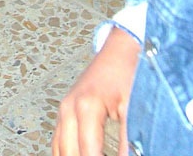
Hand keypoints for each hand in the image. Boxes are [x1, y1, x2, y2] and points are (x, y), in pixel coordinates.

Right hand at [52, 28, 139, 155]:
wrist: (120, 48)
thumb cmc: (127, 71)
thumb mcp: (134, 108)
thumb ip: (130, 140)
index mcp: (86, 107)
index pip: (89, 154)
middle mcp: (69, 108)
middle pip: (70, 154)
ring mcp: (64, 109)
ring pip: (59, 150)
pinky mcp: (65, 110)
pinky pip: (59, 142)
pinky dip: (68, 153)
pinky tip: (84, 155)